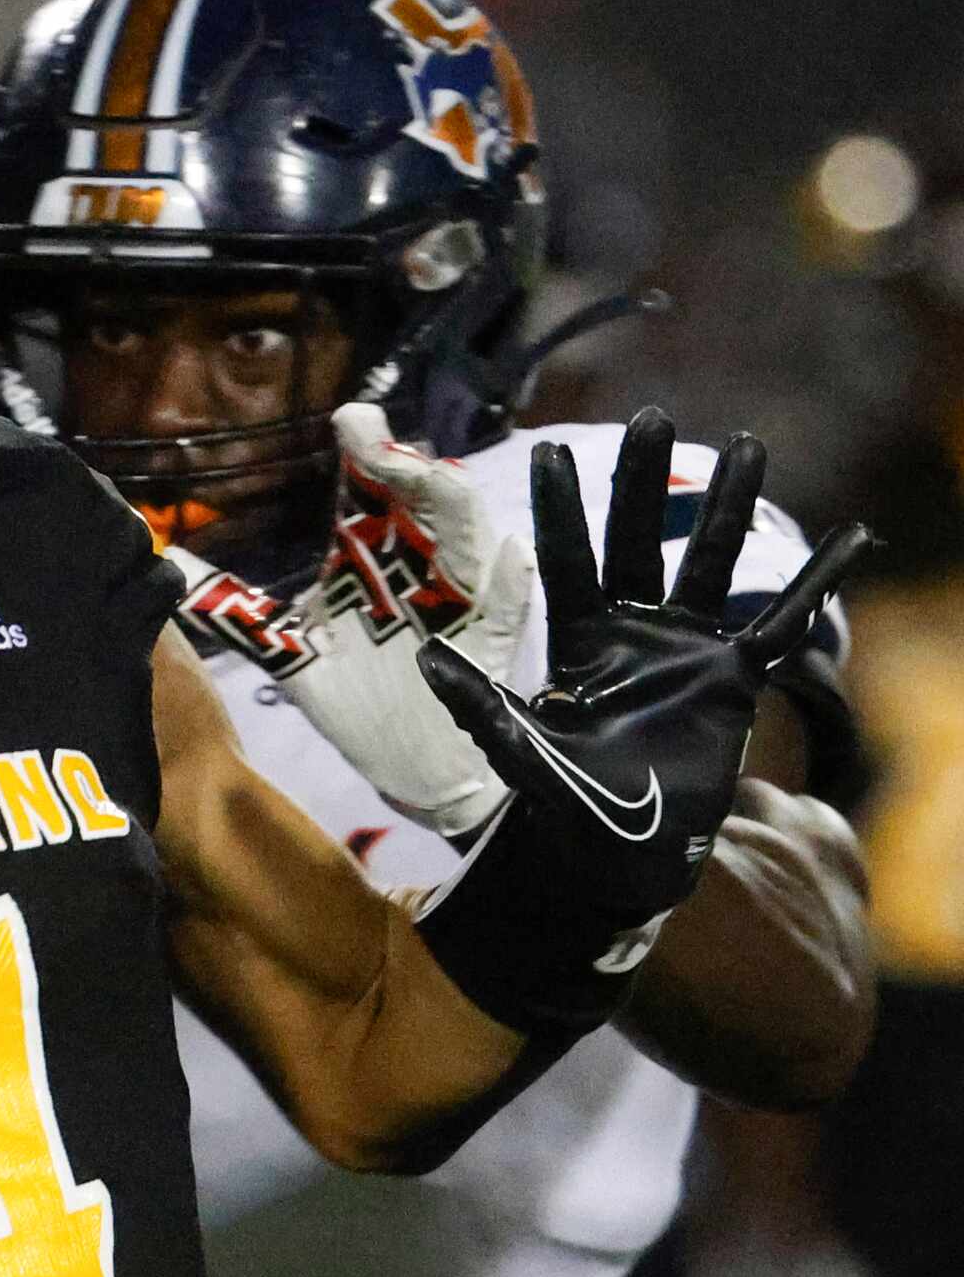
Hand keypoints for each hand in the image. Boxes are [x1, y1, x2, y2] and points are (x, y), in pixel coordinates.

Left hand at [166, 403, 533, 833]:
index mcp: (371, 560)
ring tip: (430, 475)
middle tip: (375, 437)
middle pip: (420, 499)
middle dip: (402, 465)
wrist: (409, 768)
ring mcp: (457, 603)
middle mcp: (418, 567)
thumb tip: (166, 568)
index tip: (349, 418)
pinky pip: (507, 608)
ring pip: (465, 539)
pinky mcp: (486, 647)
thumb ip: (234, 612)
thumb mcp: (287, 654)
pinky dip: (508, 581)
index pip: (371, 489)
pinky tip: (507, 553)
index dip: (366, 448)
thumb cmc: (356, 705)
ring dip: (450, 506)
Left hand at [419, 409, 870, 969]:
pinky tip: (850, 538)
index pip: (567, 560)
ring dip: (728, 508)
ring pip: (709, 565)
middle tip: (650, 415)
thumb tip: (427, 656)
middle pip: (638, 542)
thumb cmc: (562, 812)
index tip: (549, 450)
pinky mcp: (734, 682)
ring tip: (748, 443)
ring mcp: (685, 652)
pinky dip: (815, 584)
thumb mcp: (519, 756)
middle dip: (644, 482)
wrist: (620, 861)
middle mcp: (632, 634)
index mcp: (578, 644)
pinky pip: (779, 626)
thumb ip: (481, 706)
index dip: (559, 508)